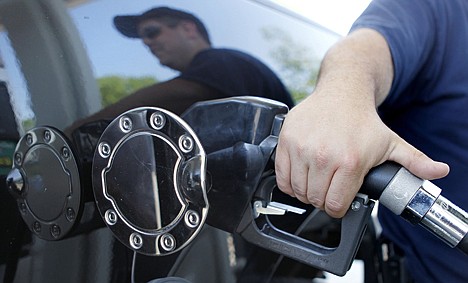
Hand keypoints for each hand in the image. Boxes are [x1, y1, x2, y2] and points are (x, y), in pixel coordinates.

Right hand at [275, 92, 448, 217]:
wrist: (342, 91)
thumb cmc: (363, 120)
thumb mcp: (391, 141)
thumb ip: (415, 161)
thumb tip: (440, 172)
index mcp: (350, 161)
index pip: (335, 205)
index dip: (338, 207)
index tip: (339, 200)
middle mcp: (323, 156)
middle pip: (315, 199)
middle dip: (322, 199)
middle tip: (328, 188)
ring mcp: (302, 148)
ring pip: (297, 190)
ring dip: (305, 191)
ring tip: (315, 180)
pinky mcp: (286, 141)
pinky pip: (281, 176)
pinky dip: (288, 181)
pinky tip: (300, 174)